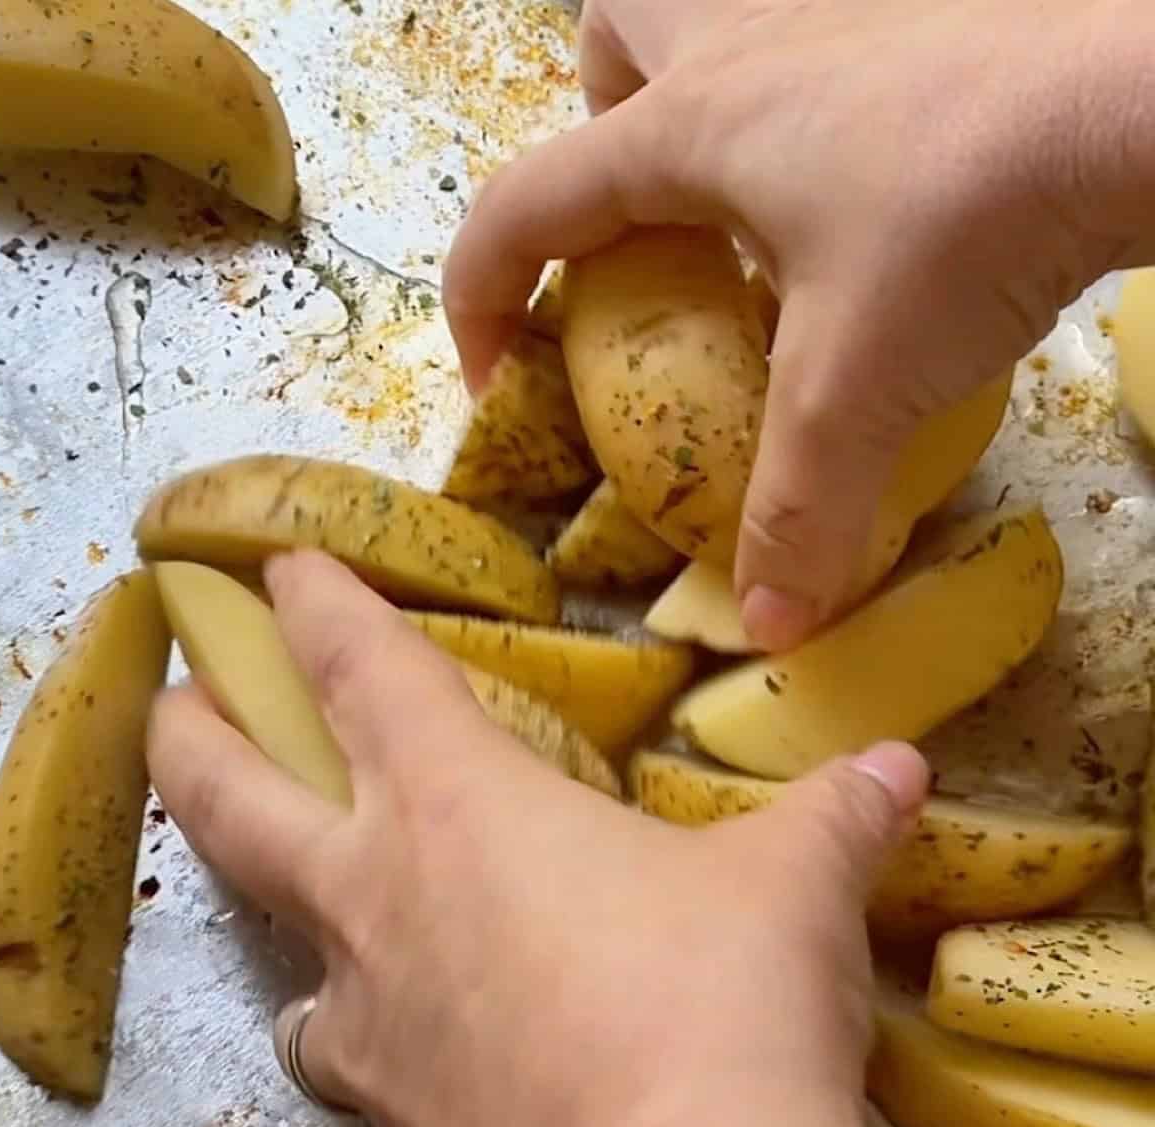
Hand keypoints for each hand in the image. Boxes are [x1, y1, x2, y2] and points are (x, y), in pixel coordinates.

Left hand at [147, 550, 928, 1126]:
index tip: (279, 567)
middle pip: (235, 794)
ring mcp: (367, 1008)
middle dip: (194, 732)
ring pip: (274, 925)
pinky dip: (344, 1023)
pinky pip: (334, 1045)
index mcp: (463, 803)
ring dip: (267, 886)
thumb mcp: (794, 890)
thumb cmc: (721, 1004)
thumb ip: (835, 814)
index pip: (362, 670)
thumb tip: (900, 767)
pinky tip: (371, 1031)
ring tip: (295, 879)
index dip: (318, 605)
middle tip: (172, 696)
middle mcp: (384, 890)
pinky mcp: (383, 1112)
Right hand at [444, 0, 1150, 649]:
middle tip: (641, 231)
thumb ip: (797, 511)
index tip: (502, 385)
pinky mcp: (914, 34)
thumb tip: (767, 624)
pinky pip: (810, 56)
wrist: (1140, 98)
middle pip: (610, 41)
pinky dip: (799, 124)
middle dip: (593, 134)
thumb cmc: (967, 217)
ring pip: (709, 21)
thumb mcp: (858, 386)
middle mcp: (744, 48)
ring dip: (690, 107)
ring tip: (733, 215)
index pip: (521, 205)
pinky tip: (852, 207)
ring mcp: (835, 21)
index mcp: (688, 129)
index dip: (481, 300)